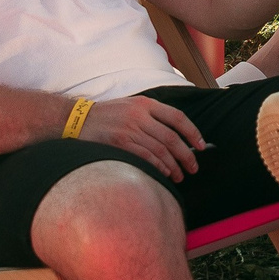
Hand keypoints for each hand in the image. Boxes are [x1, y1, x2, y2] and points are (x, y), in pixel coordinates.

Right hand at [79, 95, 207, 179]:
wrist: (76, 120)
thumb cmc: (106, 115)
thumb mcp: (131, 106)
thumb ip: (152, 115)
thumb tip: (176, 136)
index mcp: (145, 103)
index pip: (177, 117)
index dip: (192, 132)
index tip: (201, 145)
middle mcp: (139, 115)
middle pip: (171, 137)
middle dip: (186, 154)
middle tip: (193, 167)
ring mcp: (129, 129)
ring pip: (160, 150)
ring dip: (173, 165)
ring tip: (180, 175)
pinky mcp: (119, 143)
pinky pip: (145, 157)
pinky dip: (158, 167)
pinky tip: (164, 174)